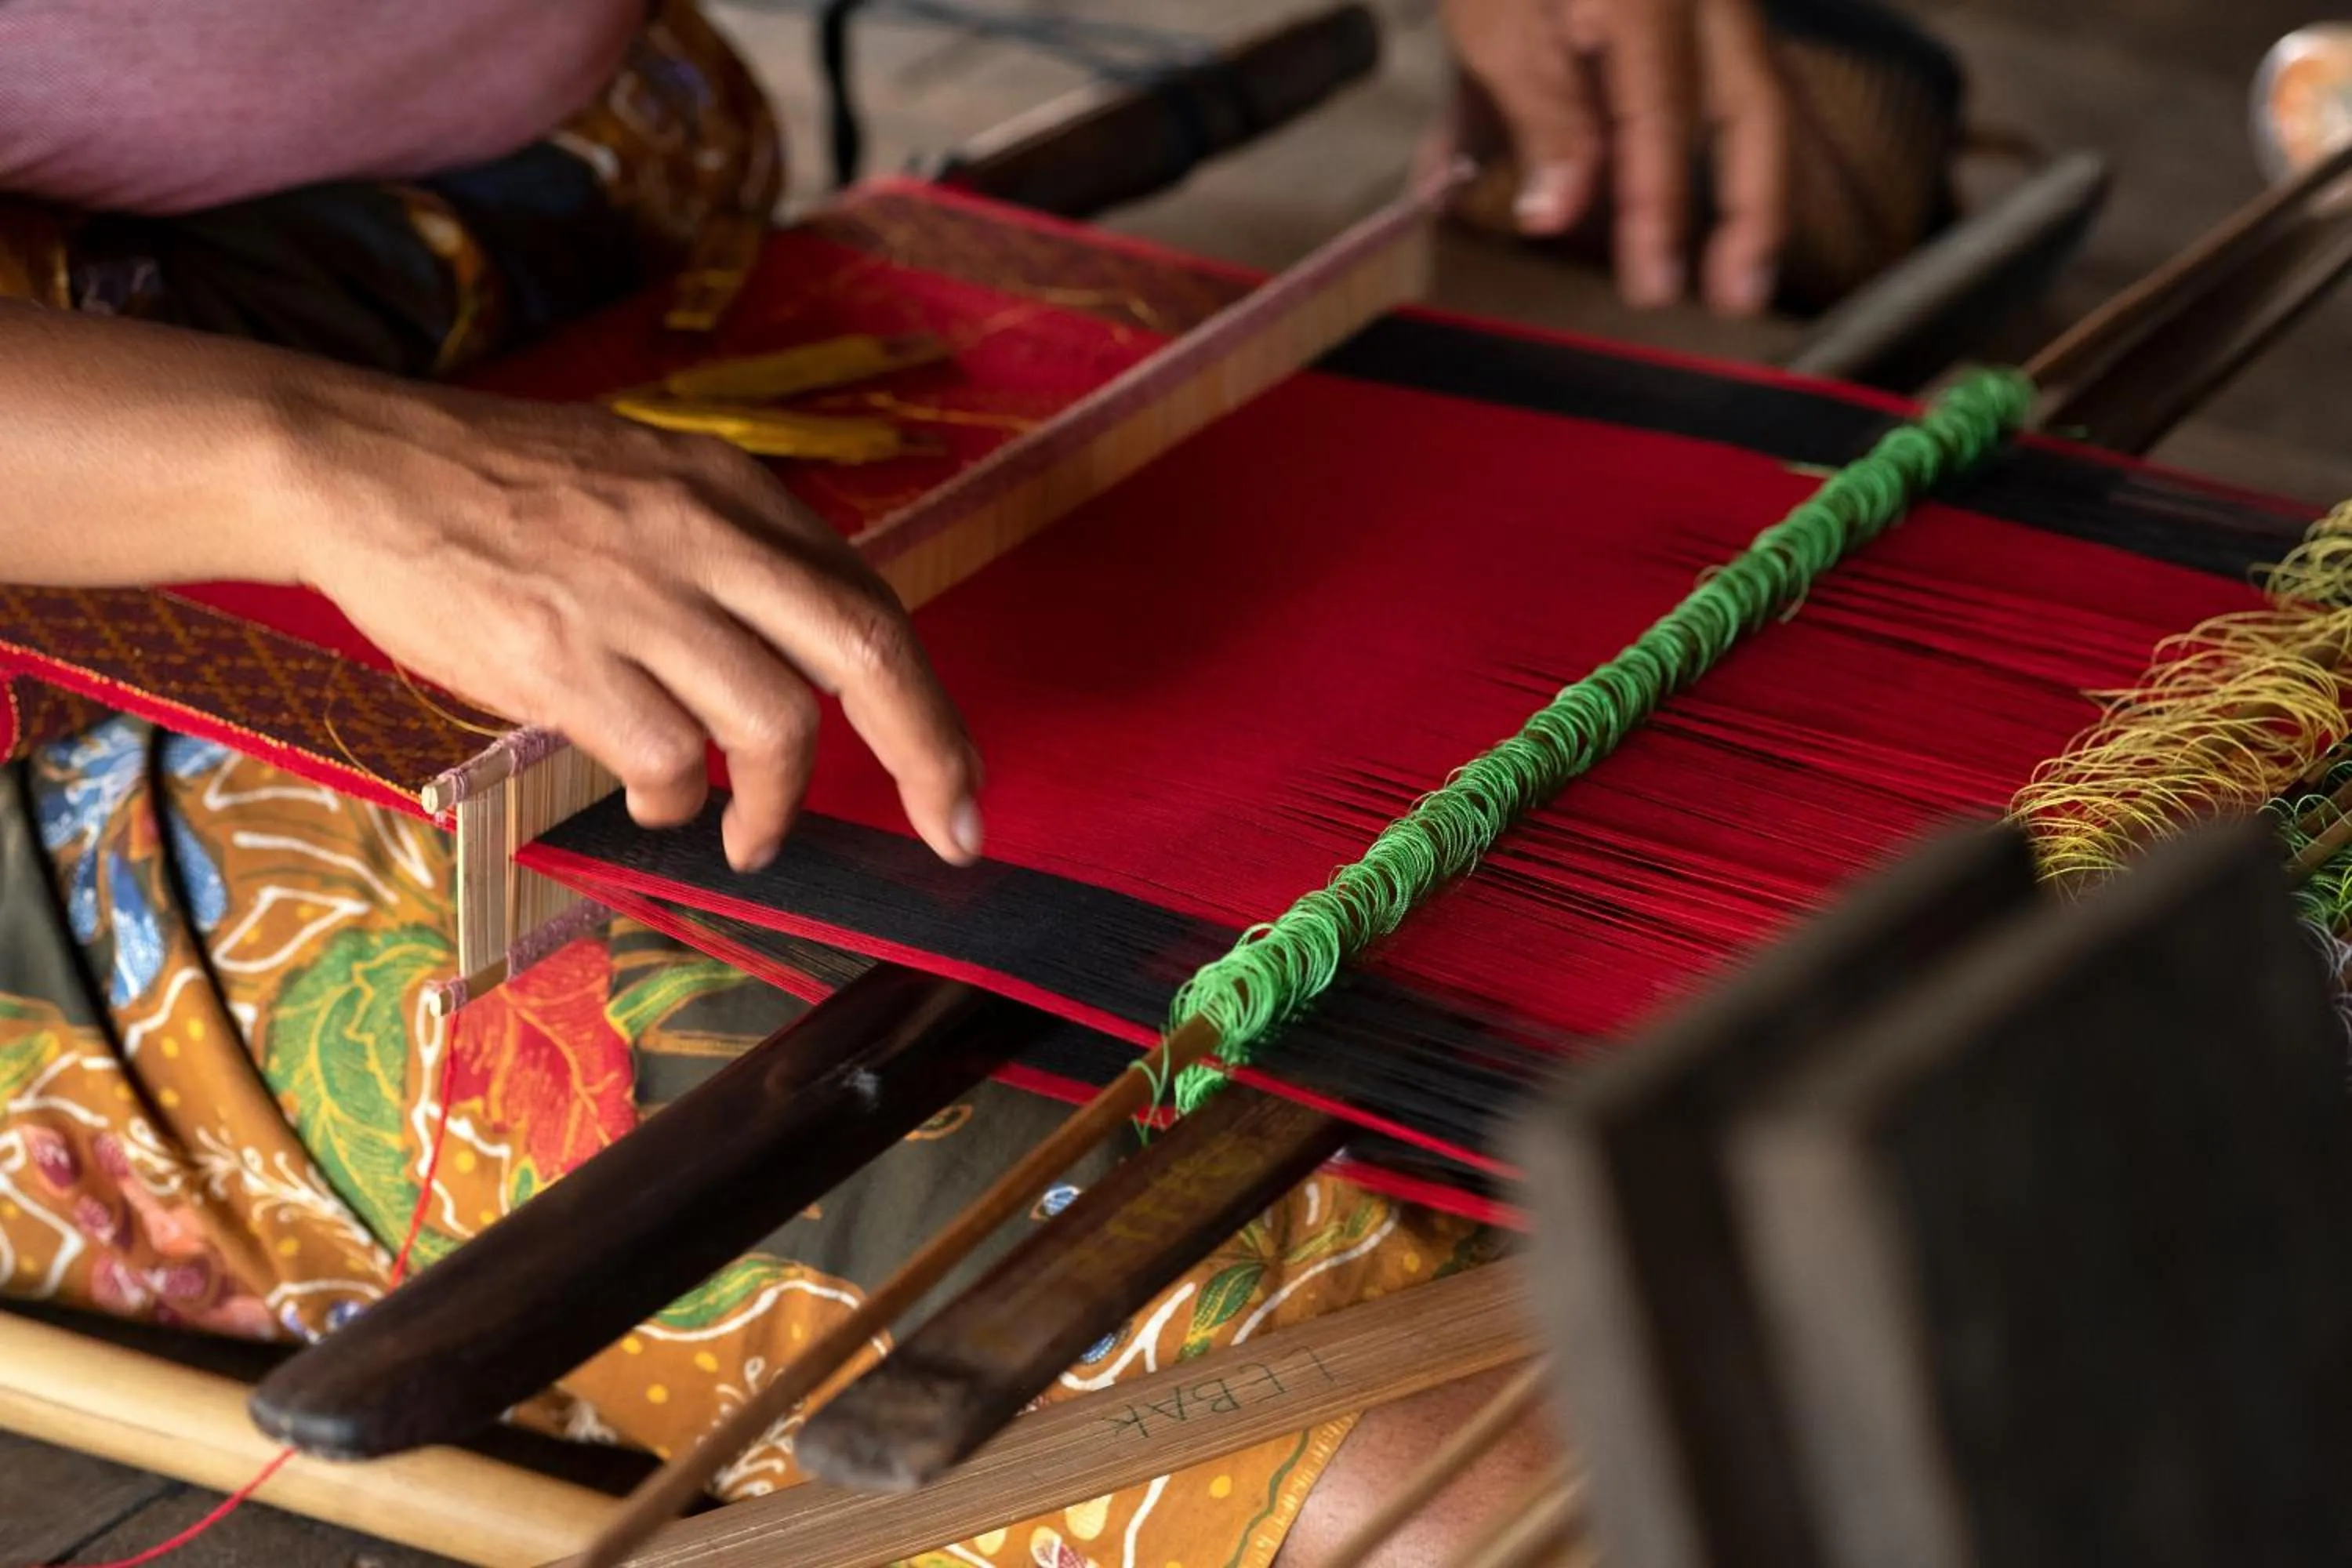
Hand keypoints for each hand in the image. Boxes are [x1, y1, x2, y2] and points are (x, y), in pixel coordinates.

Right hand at [281, 377, 981, 872]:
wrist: (357, 464)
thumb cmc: (503, 487)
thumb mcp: (649, 477)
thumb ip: (735, 551)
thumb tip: (810, 646)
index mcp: (732, 488)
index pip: (872, 599)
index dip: (931, 703)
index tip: (958, 782)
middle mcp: (703, 531)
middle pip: (867, 650)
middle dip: (929, 756)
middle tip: (947, 831)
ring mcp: (635, 593)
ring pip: (772, 721)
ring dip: (776, 804)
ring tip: (751, 836)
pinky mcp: (561, 654)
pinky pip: (664, 757)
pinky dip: (674, 799)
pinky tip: (654, 798)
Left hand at [1435, 0, 1787, 315]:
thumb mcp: (1495, 17)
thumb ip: (1539, 111)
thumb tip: (1559, 213)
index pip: (1664, 120)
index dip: (1657, 208)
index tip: (1655, 285)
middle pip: (1751, 105)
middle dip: (1752, 208)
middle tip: (1736, 295)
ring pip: (1741, 88)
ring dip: (1744, 182)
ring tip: (1738, 267)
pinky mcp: (1675, 3)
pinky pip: (1692, 71)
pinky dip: (1676, 134)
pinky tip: (1665, 203)